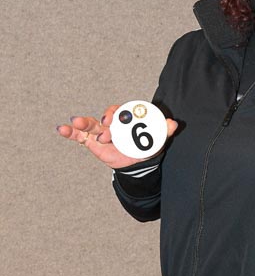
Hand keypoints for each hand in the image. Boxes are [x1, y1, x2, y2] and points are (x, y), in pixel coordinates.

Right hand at [56, 105, 177, 169]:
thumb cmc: (146, 147)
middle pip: (106, 117)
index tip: (116, 120)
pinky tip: (60, 129)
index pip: (122, 111)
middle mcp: (114, 123)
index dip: (118, 113)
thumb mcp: (157, 140)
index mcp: (127, 119)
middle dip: (104, 120)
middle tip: (106, 126)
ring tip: (76, 122)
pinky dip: (69, 132)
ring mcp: (101, 131)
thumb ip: (164, 131)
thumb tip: (173, 124)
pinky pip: (79, 136)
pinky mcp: (92, 142)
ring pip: (91, 124)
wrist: (136, 164)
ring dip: (83, 122)